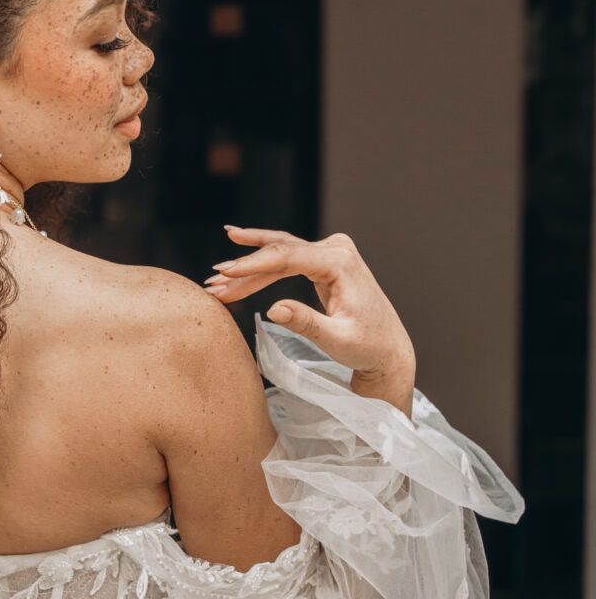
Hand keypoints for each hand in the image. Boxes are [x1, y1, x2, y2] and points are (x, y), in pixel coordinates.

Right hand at [203, 226, 415, 397]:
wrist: (388, 347)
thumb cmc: (366, 347)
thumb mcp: (336, 339)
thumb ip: (306, 323)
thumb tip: (273, 310)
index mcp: (341, 263)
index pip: (288, 257)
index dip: (252, 265)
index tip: (224, 274)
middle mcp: (336, 250)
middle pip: (280, 253)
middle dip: (244, 268)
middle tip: (211, 281)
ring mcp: (331, 253)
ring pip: (280, 254)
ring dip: (248, 266)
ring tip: (216, 275)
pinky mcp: (324, 261)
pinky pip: (287, 260)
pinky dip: (262, 266)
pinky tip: (239, 251)